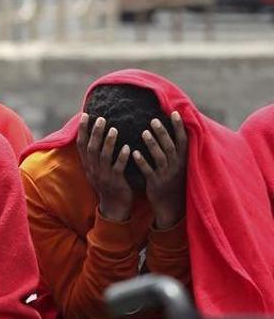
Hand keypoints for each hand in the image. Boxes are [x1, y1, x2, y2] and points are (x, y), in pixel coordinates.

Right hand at [76, 114, 133, 221]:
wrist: (114, 206)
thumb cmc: (107, 184)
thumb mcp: (96, 170)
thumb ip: (95, 155)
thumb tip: (95, 136)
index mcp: (88, 165)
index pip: (81, 144)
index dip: (83, 130)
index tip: (85, 115)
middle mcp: (93, 169)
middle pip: (91, 148)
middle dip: (95, 132)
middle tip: (101, 119)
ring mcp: (103, 175)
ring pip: (104, 156)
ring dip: (108, 142)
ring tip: (114, 129)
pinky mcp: (116, 182)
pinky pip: (118, 168)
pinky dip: (122, 157)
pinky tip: (128, 148)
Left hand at [135, 112, 188, 228]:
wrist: (172, 206)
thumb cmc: (174, 180)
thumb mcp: (179, 165)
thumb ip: (177, 150)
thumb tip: (175, 130)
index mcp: (184, 160)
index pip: (183, 140)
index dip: (179, 127)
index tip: (174, 112)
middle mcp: (177, 166)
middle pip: (170, 147)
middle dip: (163, 133)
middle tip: (153, 119)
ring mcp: (167, 175)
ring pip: (160, 157)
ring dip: (153, 145)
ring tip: (144, 132)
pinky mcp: (156, 183)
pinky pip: (149, 171)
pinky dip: (142, 162)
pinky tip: (134, 152)